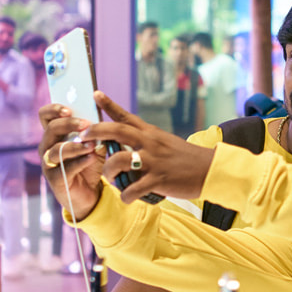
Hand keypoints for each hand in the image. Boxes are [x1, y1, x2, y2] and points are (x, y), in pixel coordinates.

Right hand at [37, 103, 103, 215]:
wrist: (91, 192)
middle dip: (69, 125)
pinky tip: (91, 158)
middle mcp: (47, 147)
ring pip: (56, 150)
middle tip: (87, 124)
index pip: (45, 115)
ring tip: (92, 145)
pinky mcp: (55, 179)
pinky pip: (65, 168)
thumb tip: (100, 116)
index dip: (54, 109)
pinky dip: (80, 162)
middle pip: (51, 129)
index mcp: (54, 134)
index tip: (69, 109)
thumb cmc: (89, 163)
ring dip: (76, 146)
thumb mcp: (94, 143)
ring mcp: (49, 164)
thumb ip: (95, 131)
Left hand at [84, 92, 215, 202]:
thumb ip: (145, 140)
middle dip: (96, 132)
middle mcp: (150, 143)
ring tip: (110, 178)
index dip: (109, 104)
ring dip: (109, 170)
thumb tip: (125, 139)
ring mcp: (154, 161)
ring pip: (120, 161)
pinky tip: (127, 197)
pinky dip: (126, 195)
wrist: (209, 169)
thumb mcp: (164, 142)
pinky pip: (134, 189)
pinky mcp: (159, 180)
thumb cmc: (185, 158)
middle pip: (118, 131)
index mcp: (150, 133)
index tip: (95, 94)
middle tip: (82, 137)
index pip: (126, 116)